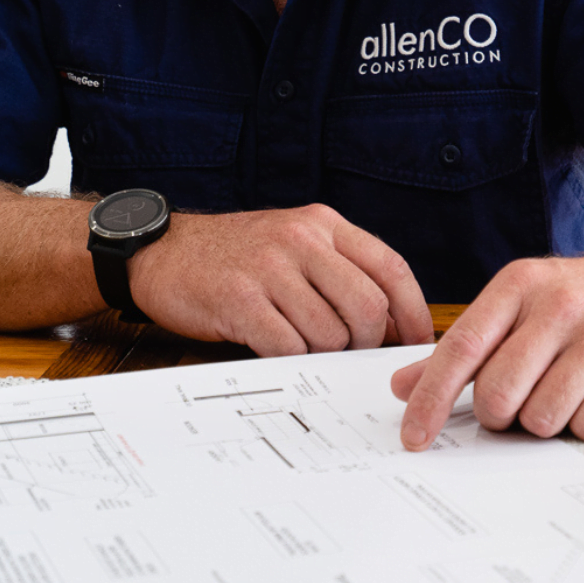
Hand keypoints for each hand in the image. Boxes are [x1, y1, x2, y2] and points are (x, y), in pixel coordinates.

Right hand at [127, 204, 433, 353]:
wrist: (165, 251)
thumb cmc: (237, 255)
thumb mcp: (296, 243)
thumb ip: (342, 270)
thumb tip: (394, 324)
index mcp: (324, 224)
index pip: (391, 267)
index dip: (413, 311)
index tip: (418, 341)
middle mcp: (302, 240)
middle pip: (368, 306)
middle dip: (369, 342)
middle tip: (353, 353)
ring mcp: (270, 268)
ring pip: (331, 333)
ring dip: (326, 354)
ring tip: (306, 347)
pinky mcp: (240, 300)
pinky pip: (288, 346)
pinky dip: (291, 358)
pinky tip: (276, 348)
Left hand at [390, 249, 583, 449]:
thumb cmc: (579, 299)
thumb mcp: (518, 305)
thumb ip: (464, 346)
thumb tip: (401, 385)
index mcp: (520, 284)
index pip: (462, 347)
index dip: (432, 398)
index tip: (413, 436)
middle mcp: (561, 304)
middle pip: (499, 394)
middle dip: (499, 413)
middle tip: (516, 401)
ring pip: (542, 418)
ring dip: (543, 420)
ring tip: (561, 391)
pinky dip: (583, 425)